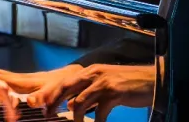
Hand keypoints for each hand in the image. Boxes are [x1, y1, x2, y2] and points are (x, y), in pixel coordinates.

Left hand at [0, 64, 154, 121]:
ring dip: (75, 117)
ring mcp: (103, 83)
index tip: (38, 104)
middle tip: (46, 115)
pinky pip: (98, 113)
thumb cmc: (127, 85)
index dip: (50, 93)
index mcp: (89, 71)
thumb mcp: (104, 84)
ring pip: (78, 102)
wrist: (150, 81)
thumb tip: (71, 105)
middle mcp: (93, 74)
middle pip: (65, 88)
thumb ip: (87, 91)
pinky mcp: (114, 93)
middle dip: (52, 102)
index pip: (64, 82)